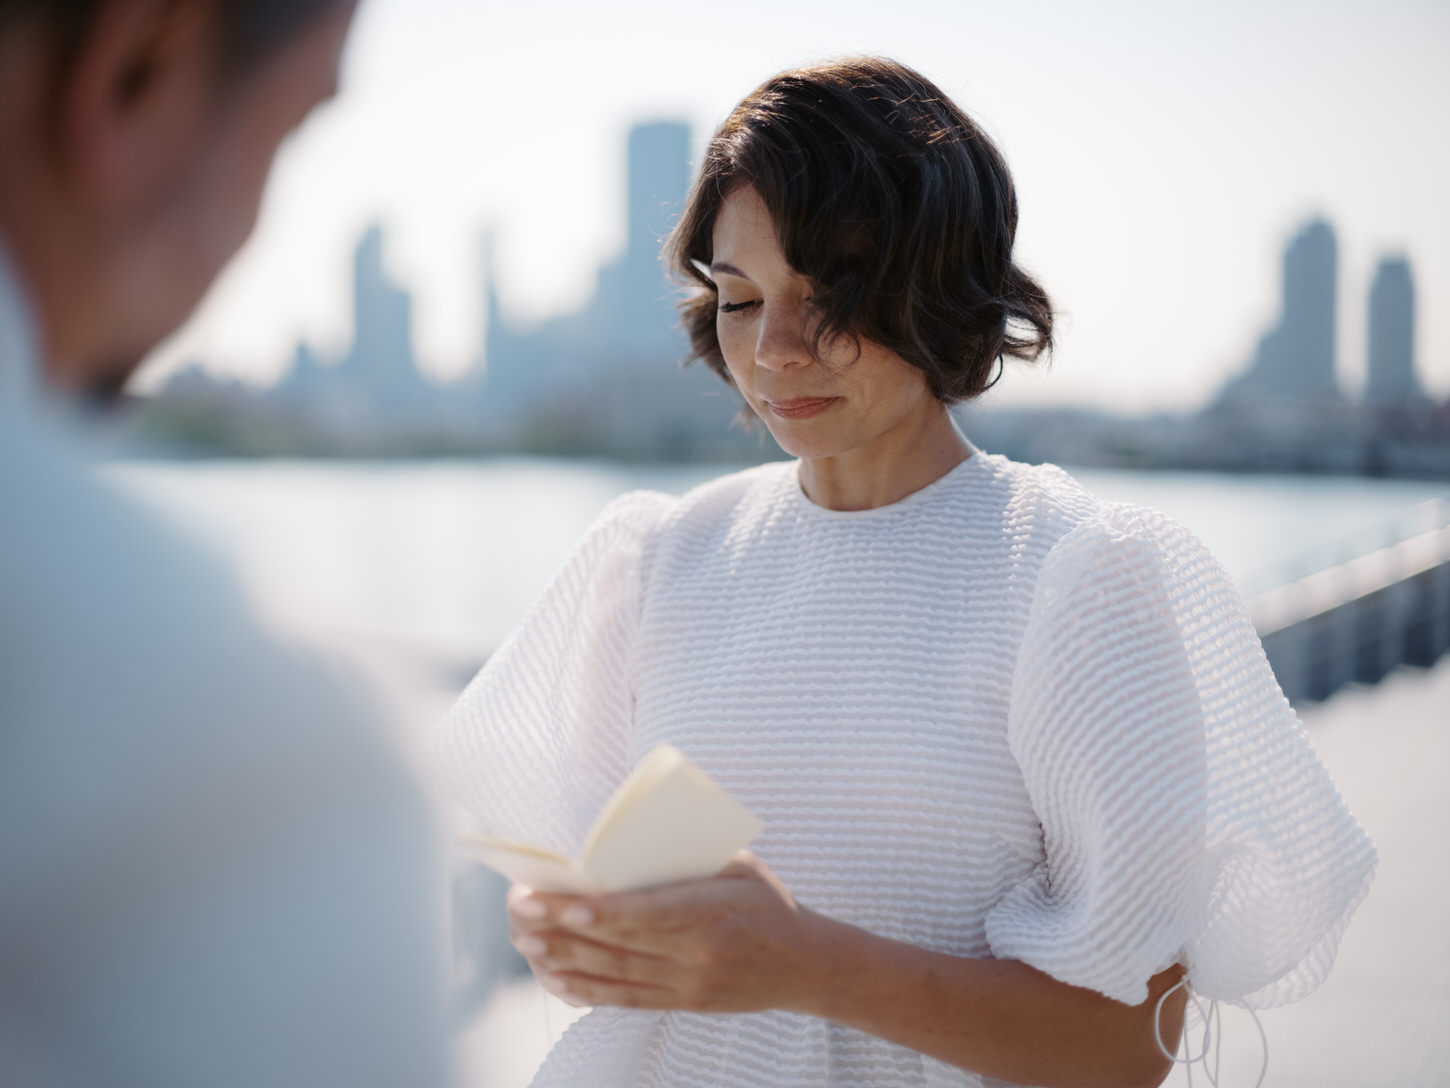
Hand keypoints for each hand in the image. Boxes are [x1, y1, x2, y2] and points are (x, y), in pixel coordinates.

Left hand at [505, 850, 818, 1012]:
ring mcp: (688, 983)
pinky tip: (557, 980)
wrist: (807, 965)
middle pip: (619, 944)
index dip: (598, 912)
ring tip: (527, 943)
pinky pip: (627, 999)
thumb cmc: (769, 902)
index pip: (645, 914)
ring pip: (615, 973)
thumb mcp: (740, 866)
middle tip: (521, 915)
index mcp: (711, 912)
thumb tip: (631, 843)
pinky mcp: (684, 1001)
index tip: (558, 904)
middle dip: (563, 930)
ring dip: (565, 960)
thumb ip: (691, 859)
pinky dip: (588, 991)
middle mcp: (696, 953)